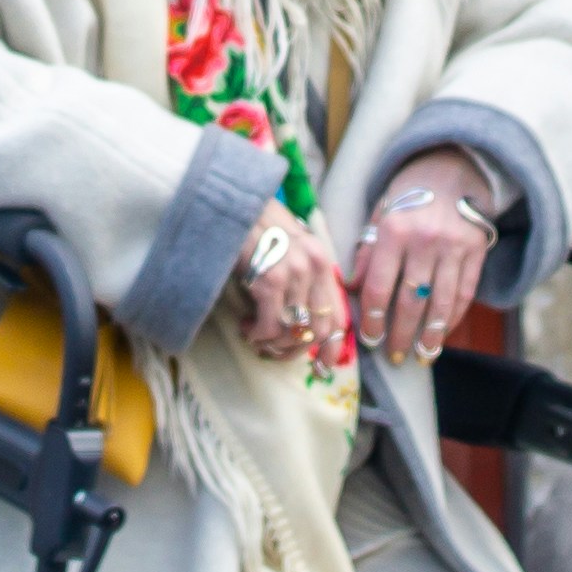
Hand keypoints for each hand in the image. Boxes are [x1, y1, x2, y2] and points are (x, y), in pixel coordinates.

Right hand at [239, 212, 357, 371]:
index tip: (322, 366)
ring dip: (272, 344)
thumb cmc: (256, 227)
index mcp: (322, 263)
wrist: (233, 205)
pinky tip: (246, 328)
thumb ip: (302, 278)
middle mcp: (313, 268)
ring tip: (255, 337)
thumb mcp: (290, 248)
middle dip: (296, 350)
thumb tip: (302, 320)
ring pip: (292, 332)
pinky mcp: (269, 281)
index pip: (338, 315)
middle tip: (275, 351)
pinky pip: (270, 326)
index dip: (332, 345)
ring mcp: (293, 274)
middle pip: (317, 329)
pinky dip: (257, 335)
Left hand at [350, 149, 502, 367]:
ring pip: (440, 303)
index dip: (372, 319)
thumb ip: (367, 253)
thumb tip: (349, 291)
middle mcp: (424, 241)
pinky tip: (443, 333)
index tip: (370, 339)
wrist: (452, 169)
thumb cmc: (408, 197)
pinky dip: (453, 318)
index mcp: (393, 230)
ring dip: (430, 335)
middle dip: (400, 334)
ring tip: (422, 355)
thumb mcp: (380, 216)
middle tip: (394, 355)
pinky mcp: (476, 250)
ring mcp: (453, 247)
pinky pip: (465, 293)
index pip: (378, 287)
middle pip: (409, 301)